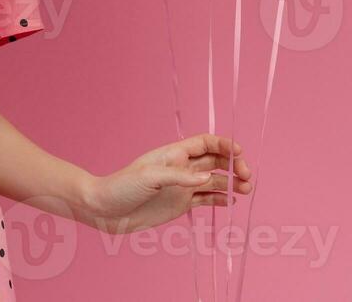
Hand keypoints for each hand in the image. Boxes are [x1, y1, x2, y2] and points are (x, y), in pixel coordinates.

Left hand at [76, 133, 251, 233]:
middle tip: (246, 176)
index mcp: (173, 154)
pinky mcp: (180, 204)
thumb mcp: (148, 178)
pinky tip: (232, 202)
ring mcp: (181, 186)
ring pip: (214, 181)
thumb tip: (207, 180)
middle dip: (233, 165)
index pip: (205, 143)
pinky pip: (206, 199)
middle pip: (214, 160)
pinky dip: (220, 199)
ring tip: (246, 190)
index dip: (223, 144)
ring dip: (231, 183)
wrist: (105, 209)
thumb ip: (179, 178)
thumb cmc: (121, 187)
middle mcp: (180, 168)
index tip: (239, 152)